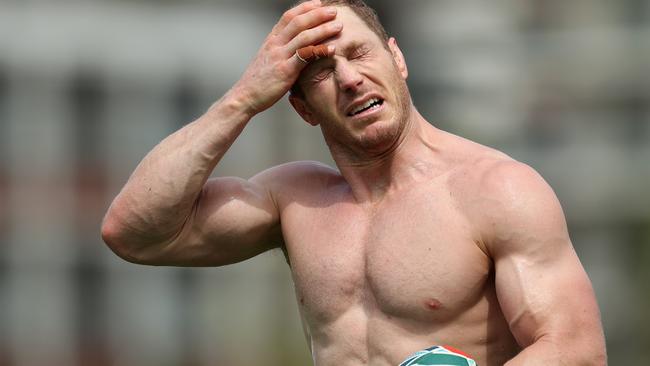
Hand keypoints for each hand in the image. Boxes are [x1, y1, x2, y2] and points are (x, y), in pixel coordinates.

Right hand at [231, 0, 341, 116]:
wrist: (245, 96)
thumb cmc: (258, 81)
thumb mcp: (267, 59)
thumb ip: (281, 49)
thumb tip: (296, 44)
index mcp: (271, 40)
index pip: (288, 16)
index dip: (304, 8)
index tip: (318, 3)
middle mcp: (275, 45)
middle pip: (298, 22)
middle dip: (318, 14)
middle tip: (334, 11)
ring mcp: (280, 57)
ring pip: (304, 37)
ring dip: (323, 29)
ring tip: (338, 26)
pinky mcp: (285, 71)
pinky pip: (305, 57)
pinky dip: (320, 51)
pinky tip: (332, 49)